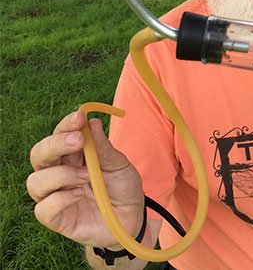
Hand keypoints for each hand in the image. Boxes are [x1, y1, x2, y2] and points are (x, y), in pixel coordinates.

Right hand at [27, 111, 143, 247]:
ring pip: (35, 182)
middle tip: (77, 141)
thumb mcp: (119, 164)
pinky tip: (79, 194)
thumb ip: (104, 147)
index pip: (59, 135)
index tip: (79, 117)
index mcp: (73, 155)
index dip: (65, 125)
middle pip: (39, 155)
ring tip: (87, 176)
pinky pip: (43, 209)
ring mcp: (56, 196)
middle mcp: (60, 173)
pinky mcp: (58, 219)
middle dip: (55, 144)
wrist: (132, 217)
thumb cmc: (123, 187)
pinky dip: (60, 199)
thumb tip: (92, 122)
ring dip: (61, 174)